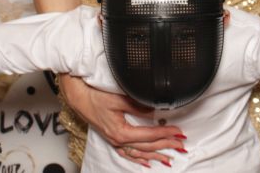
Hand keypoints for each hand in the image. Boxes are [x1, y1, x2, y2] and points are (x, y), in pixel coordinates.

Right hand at [59, 74, 186, 167]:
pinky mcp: (112, 139)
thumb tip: (154, 110)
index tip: (178, 132)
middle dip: (165, 146)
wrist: (79, 98)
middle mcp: (118, 140)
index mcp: (121, 132)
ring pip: (139, 153)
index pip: (149, 135)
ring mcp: (115, 141)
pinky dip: (138, 159)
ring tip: (168, 158)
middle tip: (180, 145)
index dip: (165, 134)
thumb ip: (138, 106)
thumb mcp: (119, 99)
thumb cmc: (95, 97)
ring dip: (154, 155)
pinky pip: (128, 154)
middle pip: (147, 146)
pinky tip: (146, 162)